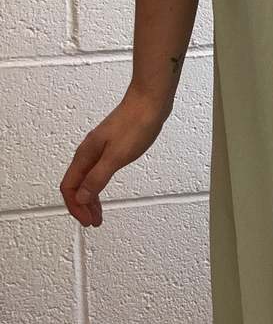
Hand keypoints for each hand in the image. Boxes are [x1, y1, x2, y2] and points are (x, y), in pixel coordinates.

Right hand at [60, 86, 170, 227]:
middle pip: (77, 184)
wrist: (150, 101)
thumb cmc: (136, 125)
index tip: (87, 221)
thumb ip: (97, 178)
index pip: (70, 187)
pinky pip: (97, 169)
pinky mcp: (111, 144)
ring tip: (99, 213)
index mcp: (86, 155)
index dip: (75, 207)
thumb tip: (81, 198)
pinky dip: (98, 184)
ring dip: (91, 197)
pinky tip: (104, 188)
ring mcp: (99, 147)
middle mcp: (88, 151)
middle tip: (94, 222)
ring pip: (87, 177)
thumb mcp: (116, 157)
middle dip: (82, 206)